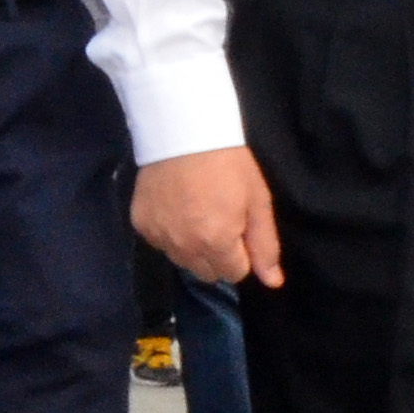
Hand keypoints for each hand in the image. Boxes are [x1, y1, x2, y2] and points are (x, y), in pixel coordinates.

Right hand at [132, 148, 283, 289]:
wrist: (183, 129)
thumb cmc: (228, 163)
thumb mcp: (257, 201)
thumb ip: (264, 245)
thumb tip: (273, 283)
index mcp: (216, 243)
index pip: (235, 273)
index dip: (241, 252)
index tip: (238, 225)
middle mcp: (184, 247)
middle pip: (207, 273)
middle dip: (217, 255)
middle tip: (218, 219)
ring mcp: (158, 236)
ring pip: (183, 261)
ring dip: (192, 247)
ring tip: (196, 212)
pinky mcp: (140, 224)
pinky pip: (161, 244)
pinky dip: (170, 233)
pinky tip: (176, 207)